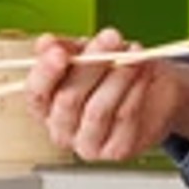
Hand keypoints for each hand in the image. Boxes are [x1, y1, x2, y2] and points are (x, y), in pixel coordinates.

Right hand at [25, 28, 188, 165]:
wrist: (153, 97)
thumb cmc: (111, 75)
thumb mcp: (86, 54)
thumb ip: (66, 48)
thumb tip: (46, 42)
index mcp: (45, 106)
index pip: (36, 93)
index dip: (45, 73)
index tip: (60, 52)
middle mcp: (61, 130)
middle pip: (68, 99)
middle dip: (91, 64)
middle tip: (111, 37)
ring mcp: (87, 144)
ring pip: (98, 109)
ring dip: (118, 75)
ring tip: (133, 53)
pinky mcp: (115, 150)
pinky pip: (125, 117)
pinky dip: (136, 89)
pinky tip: (143, 70)